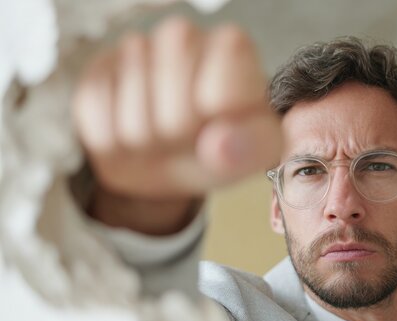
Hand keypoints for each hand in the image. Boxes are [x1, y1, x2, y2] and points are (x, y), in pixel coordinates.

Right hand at [72, 18, 280, 233]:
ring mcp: (136, 49)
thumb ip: (250, 146)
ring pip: (132, 115)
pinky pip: (95, 113)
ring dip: (145, 142)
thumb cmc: (221, 146)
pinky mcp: (97, 70)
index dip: (217, 121)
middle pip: (173, 105)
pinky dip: (111, 140)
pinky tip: (131, 134)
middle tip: (188, 139)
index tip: (223, 128)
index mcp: (232, 47)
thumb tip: (222, 147)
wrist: (171, 160)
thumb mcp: (252, 151)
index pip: (220, 87)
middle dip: (180, 137)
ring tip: (162, 139)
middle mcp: (183, 36)